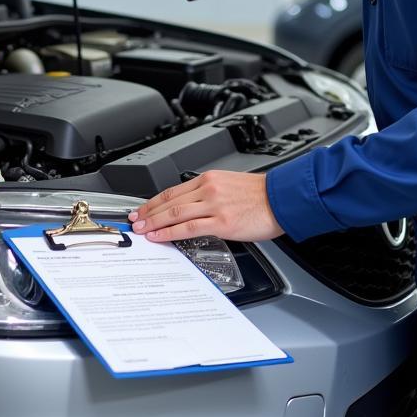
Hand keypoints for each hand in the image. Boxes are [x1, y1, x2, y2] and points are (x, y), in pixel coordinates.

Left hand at [127, 171, 284, 242]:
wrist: (281, 198)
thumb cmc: (261, 195)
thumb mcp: (230, 185)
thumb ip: (211, 194)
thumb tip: (194, 207)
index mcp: (209, 179)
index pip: (173, 190)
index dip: (153, 201)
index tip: (142, 209)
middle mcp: (208, 189)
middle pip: (169, 201)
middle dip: (148, 212)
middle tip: (134, 221)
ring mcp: (214, 206)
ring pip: (174, 213)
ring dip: (154, 223)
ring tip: (141, 230)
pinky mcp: (221, 222)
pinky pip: (189, 228)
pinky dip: (170, 233)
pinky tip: (160, 237)